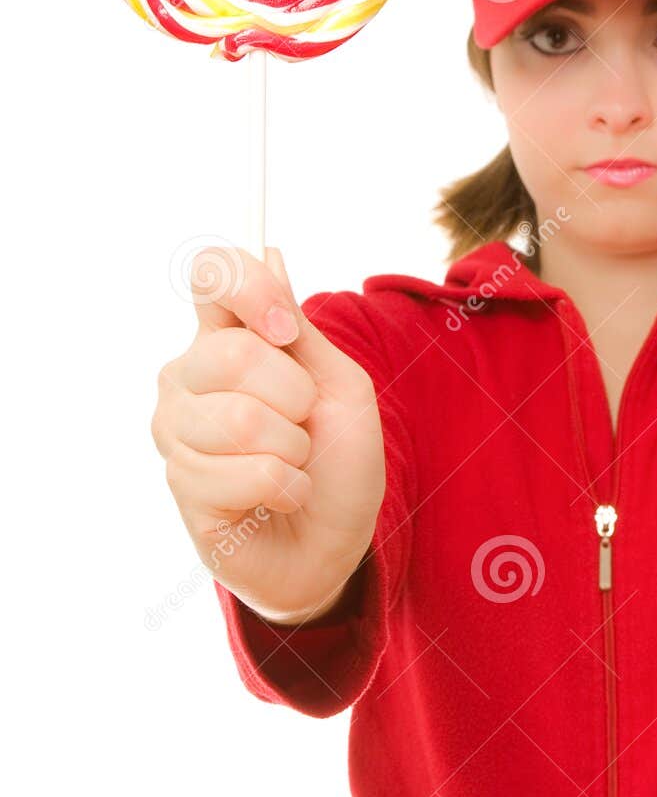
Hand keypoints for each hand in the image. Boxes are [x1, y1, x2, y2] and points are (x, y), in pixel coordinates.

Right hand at [150, 245, 386, 621]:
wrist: (332, 545)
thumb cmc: (337, 462)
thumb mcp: (340, 387)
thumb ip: (300, 330)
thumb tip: (268, 252)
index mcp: (226, 339)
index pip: (210, 275)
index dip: (249, 288)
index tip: (286, 330)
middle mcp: (187, 376)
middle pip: (234, 354)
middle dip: (297, 397)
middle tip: (304, 425)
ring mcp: (176, 430)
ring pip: (242, 420)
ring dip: (294, 450)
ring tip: (293, 465)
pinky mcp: (182, 485)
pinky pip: (249, 473)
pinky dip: (288, 487)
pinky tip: (279, 496)